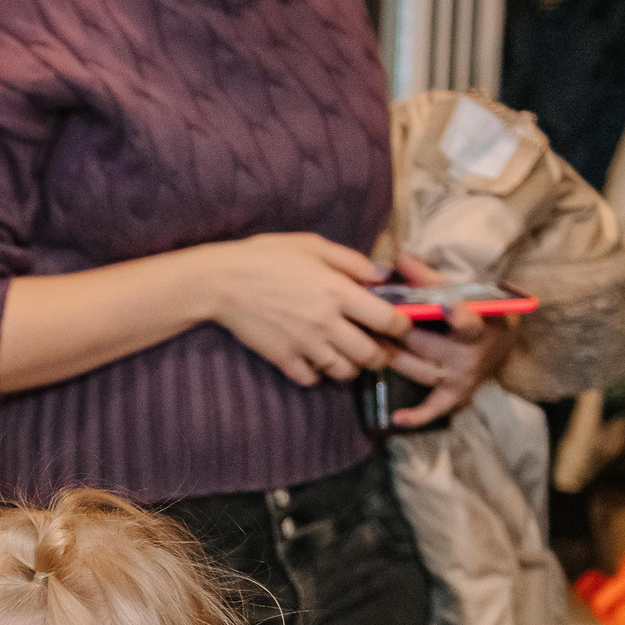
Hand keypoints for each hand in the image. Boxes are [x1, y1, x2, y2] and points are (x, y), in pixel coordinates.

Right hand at [202, 234, 412, 387]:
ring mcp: (304, 344)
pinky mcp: (283, 358)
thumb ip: (352, 261)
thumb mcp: (313, 246)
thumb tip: (382, 276)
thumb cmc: (267, 257)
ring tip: (347, 356)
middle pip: (371, 355)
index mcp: (339, 291)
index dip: (402, 327)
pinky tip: (314, 360)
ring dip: (351, 366)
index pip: (388, 320)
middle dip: (381, 356)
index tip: (400, 326)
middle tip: (378, 349)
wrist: (222, 281)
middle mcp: (327, 322)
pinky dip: (317, 374)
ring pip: (344, 372)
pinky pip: (311, 379)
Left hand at [384, 252, 515, 426]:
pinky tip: (397, 418)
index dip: (460, 316)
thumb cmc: (475, 307)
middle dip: (399, 334)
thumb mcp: (461, 289)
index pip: (470, 322)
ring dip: (393, 359)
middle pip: (427, 345)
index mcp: (480, 324)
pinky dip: (418, 415)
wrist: (500, 338)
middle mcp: (471, 354)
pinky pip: (436, 408)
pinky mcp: (455, 393)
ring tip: (366, 347)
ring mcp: (462, 376)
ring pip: (419, 370)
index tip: (450, 306)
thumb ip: (430, 277)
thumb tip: (400, 258)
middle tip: (369, 322)